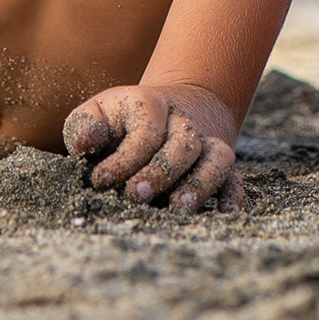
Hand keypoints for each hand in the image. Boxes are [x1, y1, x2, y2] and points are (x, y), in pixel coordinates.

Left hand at [63, 84, 243, 212]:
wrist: (168, 109)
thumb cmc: (121, 121)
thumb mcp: (98, 112)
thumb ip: (86, 126)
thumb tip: (85, 143)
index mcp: (151, 106)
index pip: (146, 132)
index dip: (124, 157)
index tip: (100, 179)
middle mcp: (184, 123)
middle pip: (183, 145)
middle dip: (160, 172)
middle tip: (136, 196)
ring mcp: (205, 143)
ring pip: (216, 158)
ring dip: (201, 183)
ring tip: (179, 207)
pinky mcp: (217, 163)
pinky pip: (233, 176)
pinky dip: (232, 194)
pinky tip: (224, 213)